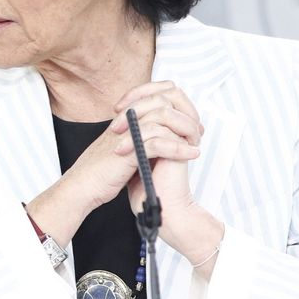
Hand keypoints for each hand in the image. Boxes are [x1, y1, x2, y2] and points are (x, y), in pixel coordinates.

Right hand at [25, 82, 200, 245]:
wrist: (82, 187)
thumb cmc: (102, 171)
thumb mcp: (126, 147)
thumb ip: (143, 136)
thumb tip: (165, 134)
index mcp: (126, 117)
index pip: (156, 93)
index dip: (178, 104)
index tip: (190, 123)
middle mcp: (126, 120)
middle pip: (162, 100)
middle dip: (185, 115)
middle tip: (197, 132)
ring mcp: (126, 134)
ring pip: (162, 118)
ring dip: (185, 132)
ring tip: (196, 144)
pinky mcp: (128, 151)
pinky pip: (158, 143)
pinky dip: (178, 149)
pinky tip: (190, 155)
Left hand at [114, 82, 222, 273]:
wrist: (156, 208)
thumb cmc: (144, 184)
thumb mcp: (136, 150)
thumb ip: (138, 130)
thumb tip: (126, 113)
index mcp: (173, 125)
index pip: (165, 91)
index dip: (141, 92)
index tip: (119, 106)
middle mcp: (181, 128)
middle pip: (170, 93)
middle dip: (139, 101)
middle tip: (117, 118)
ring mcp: (183, 138)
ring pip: (164, 110)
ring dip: (135, 120)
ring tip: (116, 137)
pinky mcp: (180, 152)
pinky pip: (161, 133)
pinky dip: (137, 139)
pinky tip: (122, 151)